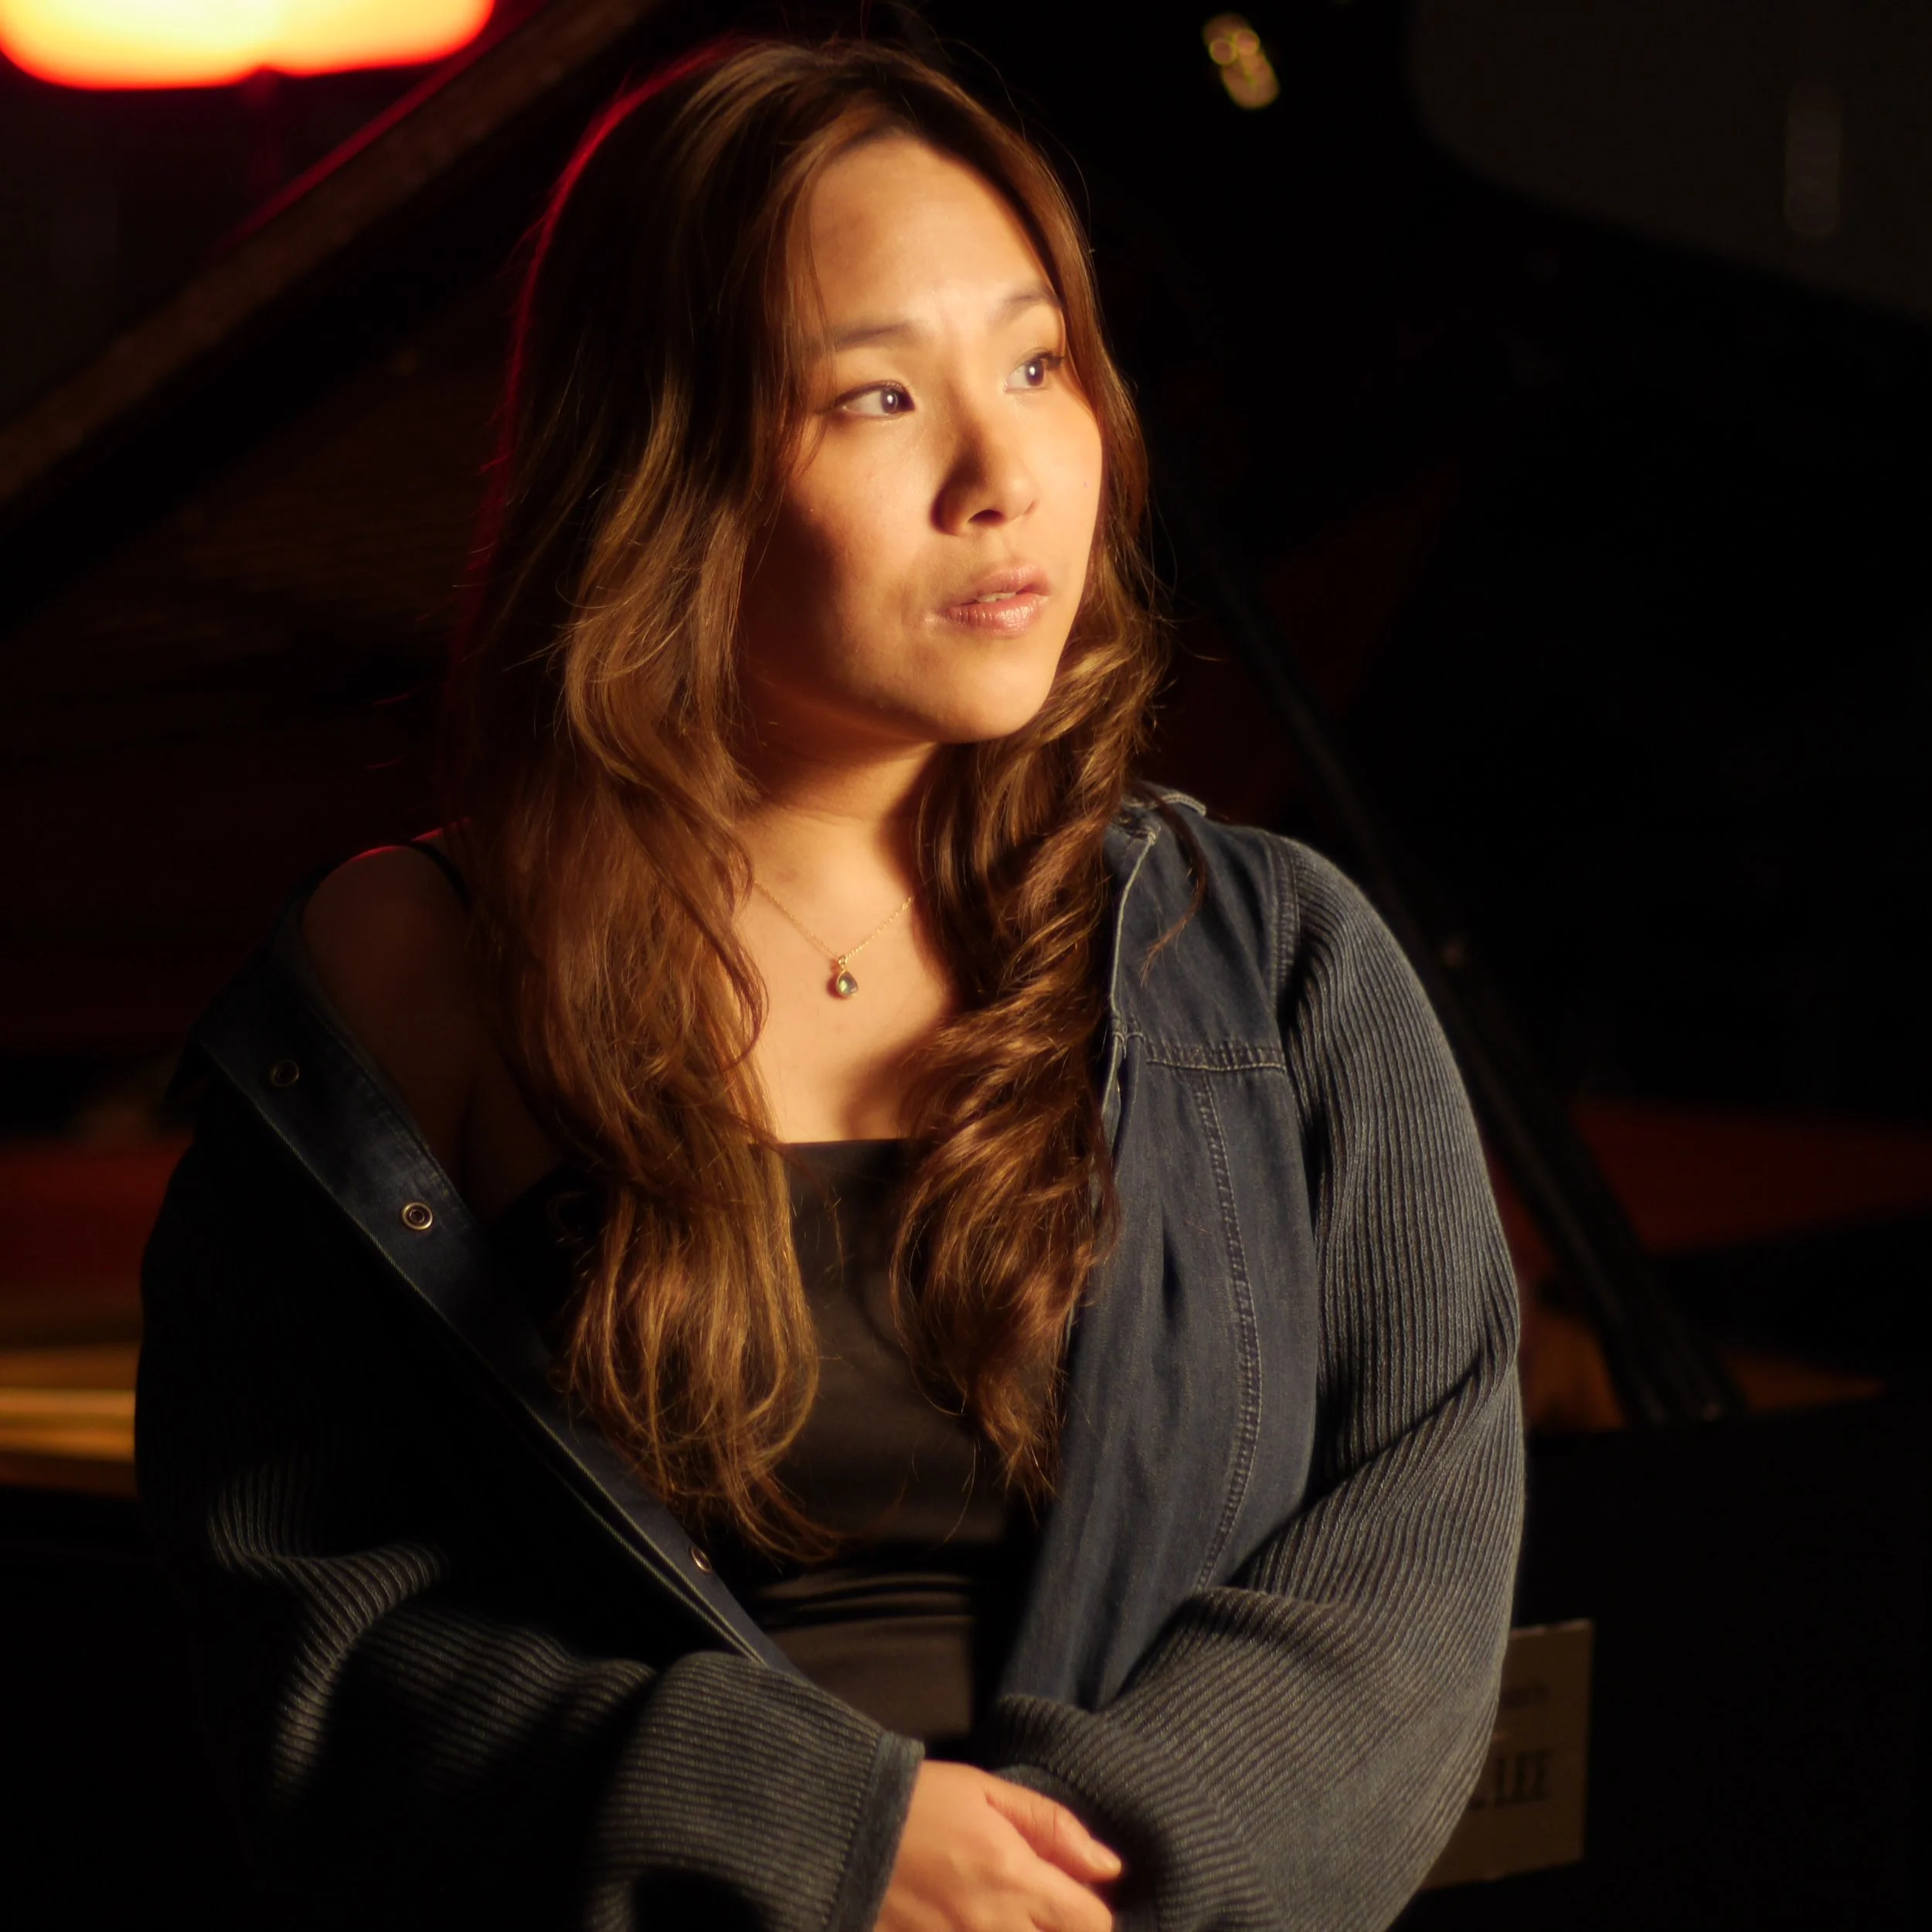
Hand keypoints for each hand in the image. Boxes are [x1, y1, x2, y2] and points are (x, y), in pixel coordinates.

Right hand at [875, 1760, 1122, 1931]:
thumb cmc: (916, 1803)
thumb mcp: (985, 1791)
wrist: (839, 1831)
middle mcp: (995, 1930)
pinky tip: (970, 1925)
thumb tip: (1109, 1867)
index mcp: (1015, 1880)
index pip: (1093, 1923)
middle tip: (1042, 1911)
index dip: (1092, 1911)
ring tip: (1009, 1917)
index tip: (1073, 1897)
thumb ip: (1051, 1826)